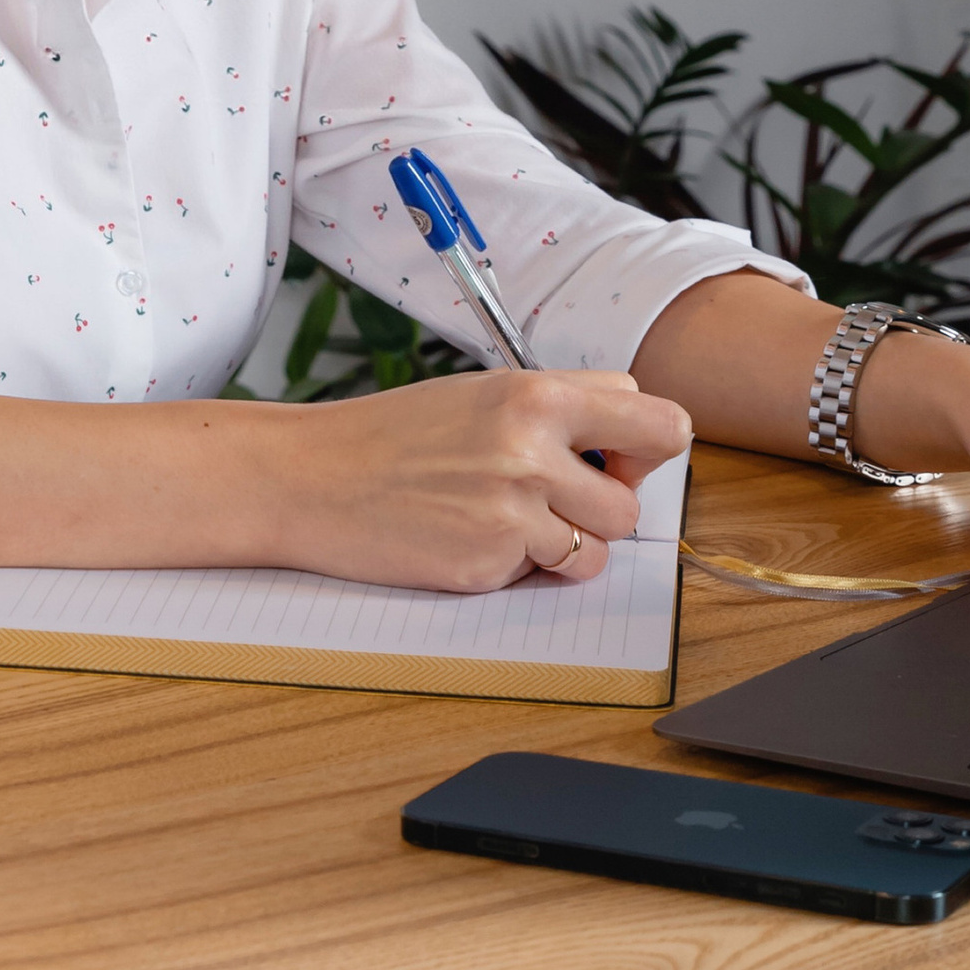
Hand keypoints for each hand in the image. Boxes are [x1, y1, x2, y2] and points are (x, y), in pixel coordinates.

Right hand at [250, 366, 691, 591]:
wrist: (312, 476)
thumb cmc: (395, 434)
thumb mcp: (484, 393)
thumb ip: (561, 409)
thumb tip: (630, 445)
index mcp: (537, 395)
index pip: (657, 422)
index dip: (646, 447)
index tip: (619, 458)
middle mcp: (532, 451)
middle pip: (633, 503)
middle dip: (604, 509)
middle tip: (557, 498)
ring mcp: (512, 513)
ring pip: (598, 550)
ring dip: (567, 545)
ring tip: (509, 520)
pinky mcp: (488, 564)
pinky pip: (544, 577)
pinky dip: (519, 566)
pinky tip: (471, 537)